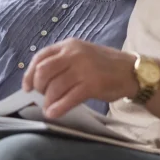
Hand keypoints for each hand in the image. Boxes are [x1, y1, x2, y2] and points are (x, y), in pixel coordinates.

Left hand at [22, 39, 137, 118]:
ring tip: (48, 108)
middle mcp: (74, 54)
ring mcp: (83, 69)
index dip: (29, 73)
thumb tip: (38, 80)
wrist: (132, 72)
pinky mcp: (92, 85)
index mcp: (69, 45)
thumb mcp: (81, 54)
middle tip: (42, 97)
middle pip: (44, 71)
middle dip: (38, 87)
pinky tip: (54, 114)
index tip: (26, 87)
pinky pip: (69, 98)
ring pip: (54, 87)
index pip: (40, 57)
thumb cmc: (104, 65)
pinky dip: (58, 108)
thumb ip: (62, 61)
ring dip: (48, 101)